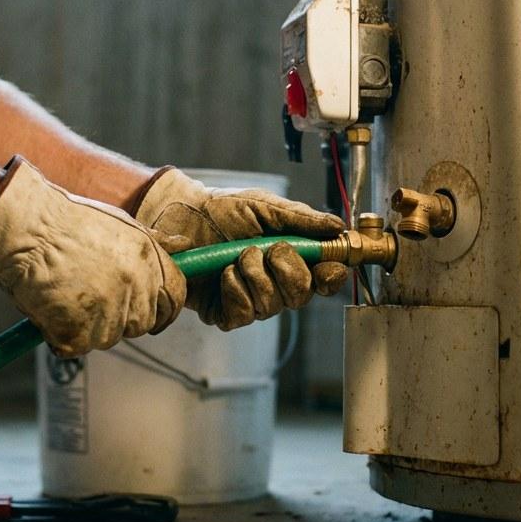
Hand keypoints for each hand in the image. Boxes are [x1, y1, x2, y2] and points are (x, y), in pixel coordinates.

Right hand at [0, 157, 184, 356]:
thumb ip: (154, 243)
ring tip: (69, 295)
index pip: (175, 298)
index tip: (151, 310)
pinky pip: (78, 345)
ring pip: (109, 337)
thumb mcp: (121, 223)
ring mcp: (106, 311)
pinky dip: (64, 335)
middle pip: (143, 322)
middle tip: (94, 297)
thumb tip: (184, 246)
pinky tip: (52, 308)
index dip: (164, 307)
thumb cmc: (68, 222)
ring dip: (91, 326)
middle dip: (124, 317)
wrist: (26, 228)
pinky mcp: (77, 331)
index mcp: (148, 260)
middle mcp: (134, 287)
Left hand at [133, 168, 348, 330]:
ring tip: (238, 255)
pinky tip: (224, 274)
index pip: (324, 278)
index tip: (327, 267)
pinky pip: (243, 315)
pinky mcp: (226, 312)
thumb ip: (303, 219)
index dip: (331, 277)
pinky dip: (236, 290)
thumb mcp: (267, 206)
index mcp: (292, 257)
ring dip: (255, 275)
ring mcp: (252, 299)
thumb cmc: (224, 209)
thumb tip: (337, 227)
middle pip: (301, 296)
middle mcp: (276, 283)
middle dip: (287, 270)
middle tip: (269, 248)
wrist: (183, 216)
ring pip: (272, 306)